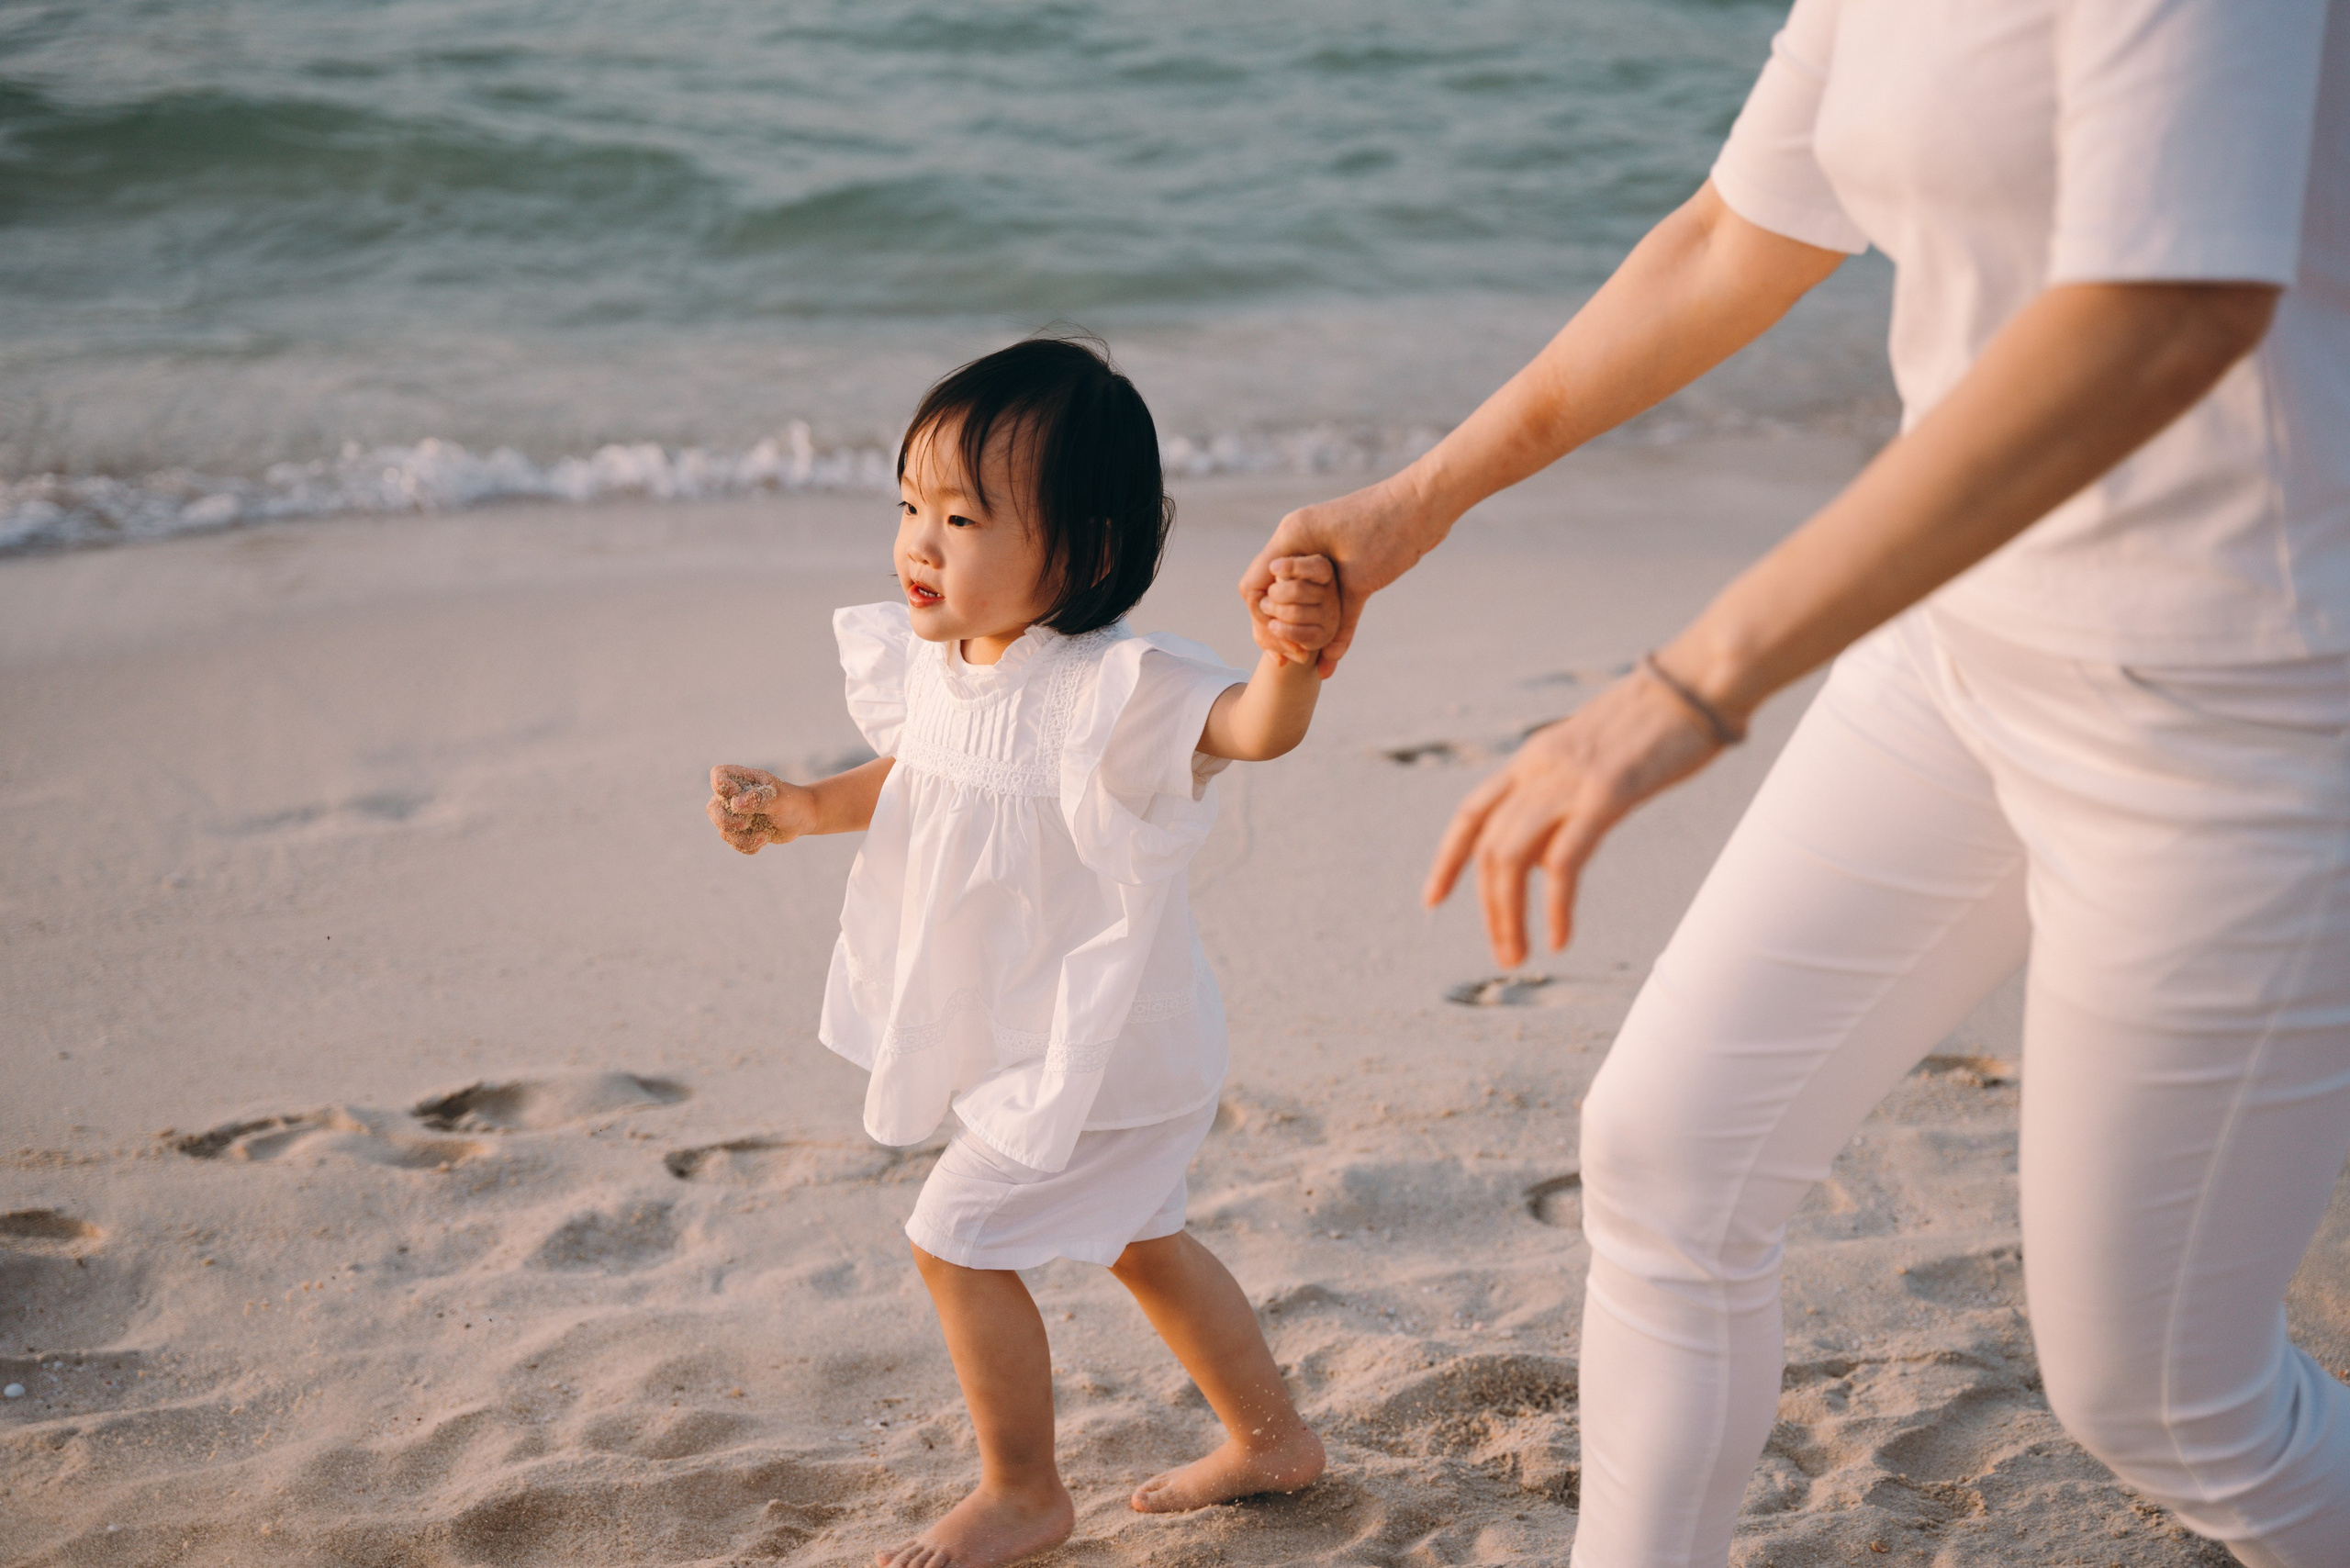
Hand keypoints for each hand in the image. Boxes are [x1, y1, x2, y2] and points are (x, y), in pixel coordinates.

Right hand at [707, 764, 808, 854]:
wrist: (803, 818)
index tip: (735, 792)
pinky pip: (735, 843)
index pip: (718, 775)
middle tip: (744, 824)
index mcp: (743, 779)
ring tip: (764, 836)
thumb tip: (735, 804)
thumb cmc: (792, 801)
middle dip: (726, 821)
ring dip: (743, 838)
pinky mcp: (741, 832)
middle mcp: (734, 797)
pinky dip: (748, 845)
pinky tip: (764, 839)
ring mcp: (736, 815)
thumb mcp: (779, 799)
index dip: (720, 785)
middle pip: (713, 808)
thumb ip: (759, 799)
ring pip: (724, 831)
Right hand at [1239, 476, 1439, 675]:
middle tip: (1290, 657)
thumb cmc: (1389, 530)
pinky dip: (1330, 625)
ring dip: (1300, 625)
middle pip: (1270, 591)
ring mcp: (1321, 551)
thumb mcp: (1359, 578)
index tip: (1275, 644)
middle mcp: (1300, 543)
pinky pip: (1329, 599)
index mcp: (1292, 538)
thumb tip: (1320, 660)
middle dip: (1277, 625)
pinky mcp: (1346, 562)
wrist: (1425, 504)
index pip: (1253, 583)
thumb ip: (1336, 617)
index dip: (1259, 617)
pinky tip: (1331, 656)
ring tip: (1305, 655)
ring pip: (1296, 595)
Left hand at [1423, 669, 1726, 964]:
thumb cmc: (1661, 720)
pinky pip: (1563, 863)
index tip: (1432, 898)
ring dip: (1509, 916)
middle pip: (1488, 850)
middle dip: (1490, 909)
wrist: (1700, 680)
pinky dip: (1555, 907)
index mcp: (1533, 757)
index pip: (1471, 814)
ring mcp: (1569, 780)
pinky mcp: (1605, 794)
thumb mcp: (1596, 754)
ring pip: (1512, 860)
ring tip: (1520, 955)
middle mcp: (1539, 768)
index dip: (1448, 859)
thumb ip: (1566, 792)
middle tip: (1505, 954)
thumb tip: (1551, 845)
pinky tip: (1560, 937)